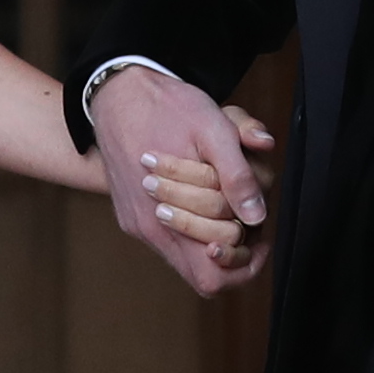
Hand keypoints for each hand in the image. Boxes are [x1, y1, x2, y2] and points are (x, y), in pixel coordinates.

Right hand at [90, 67, 276, 296]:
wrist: (115, 94)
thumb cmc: (166, 107)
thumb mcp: (213, 129)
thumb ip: (238, 174)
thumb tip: (258, 215)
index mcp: (165, 219)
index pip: (212, 278)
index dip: (242, 264)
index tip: (255, 232)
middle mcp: (148, 231)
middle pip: (203, 271)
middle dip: (233, 243)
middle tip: (246, 208)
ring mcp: (137, 224)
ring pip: (188, 251)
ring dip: (213, 228)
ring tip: (224, 192)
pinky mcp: (132, 215)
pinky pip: (171, 235)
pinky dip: (193, 218)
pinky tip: (200, 186)